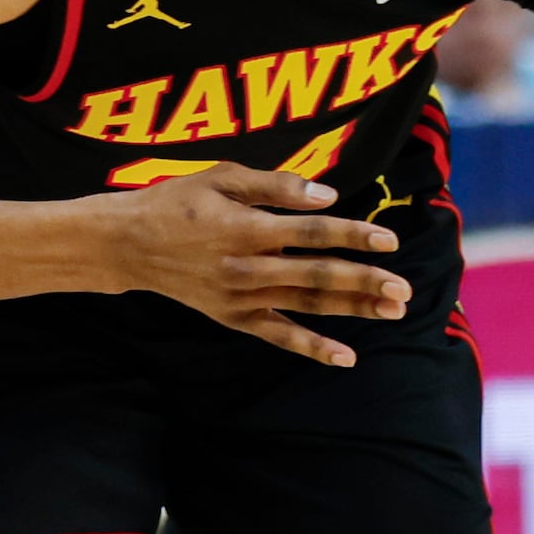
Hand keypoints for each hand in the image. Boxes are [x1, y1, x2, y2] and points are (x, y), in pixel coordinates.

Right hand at [90, 165, 409, 364]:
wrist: (127, 244)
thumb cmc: (176, 201)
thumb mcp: (222, 177)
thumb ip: (275, 186)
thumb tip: (328, 196)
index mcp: (247, 228)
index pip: (312, 233)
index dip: (354, 235)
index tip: (390, 239)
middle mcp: (248, 267)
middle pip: (319, 275)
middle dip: (366, 282)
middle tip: (405, 289)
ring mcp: (241, 297)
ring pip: (307, 305)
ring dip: (353, 309)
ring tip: (393, 310)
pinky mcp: (233, 317)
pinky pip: (279, 336)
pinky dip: (312, 347)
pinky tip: (346, 356)